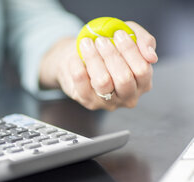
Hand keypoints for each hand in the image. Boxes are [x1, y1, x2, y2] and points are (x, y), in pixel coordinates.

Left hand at [39, 21, 157, 110]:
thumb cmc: (108, 49)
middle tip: (100, 40)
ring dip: (94, 59)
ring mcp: (108, 102)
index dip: (130, 51)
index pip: (142, 70)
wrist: (79, 59)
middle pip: (124, 78)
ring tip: (87, 44)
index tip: (118, 34)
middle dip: (111, 55)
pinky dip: (77, 68)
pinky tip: (76, 57)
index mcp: (143, 83)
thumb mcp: (129, 37)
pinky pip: (82, 86)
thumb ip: (144, 40)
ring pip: (103, 82)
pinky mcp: (88, 102)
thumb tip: (152, 56)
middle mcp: (128, 97)